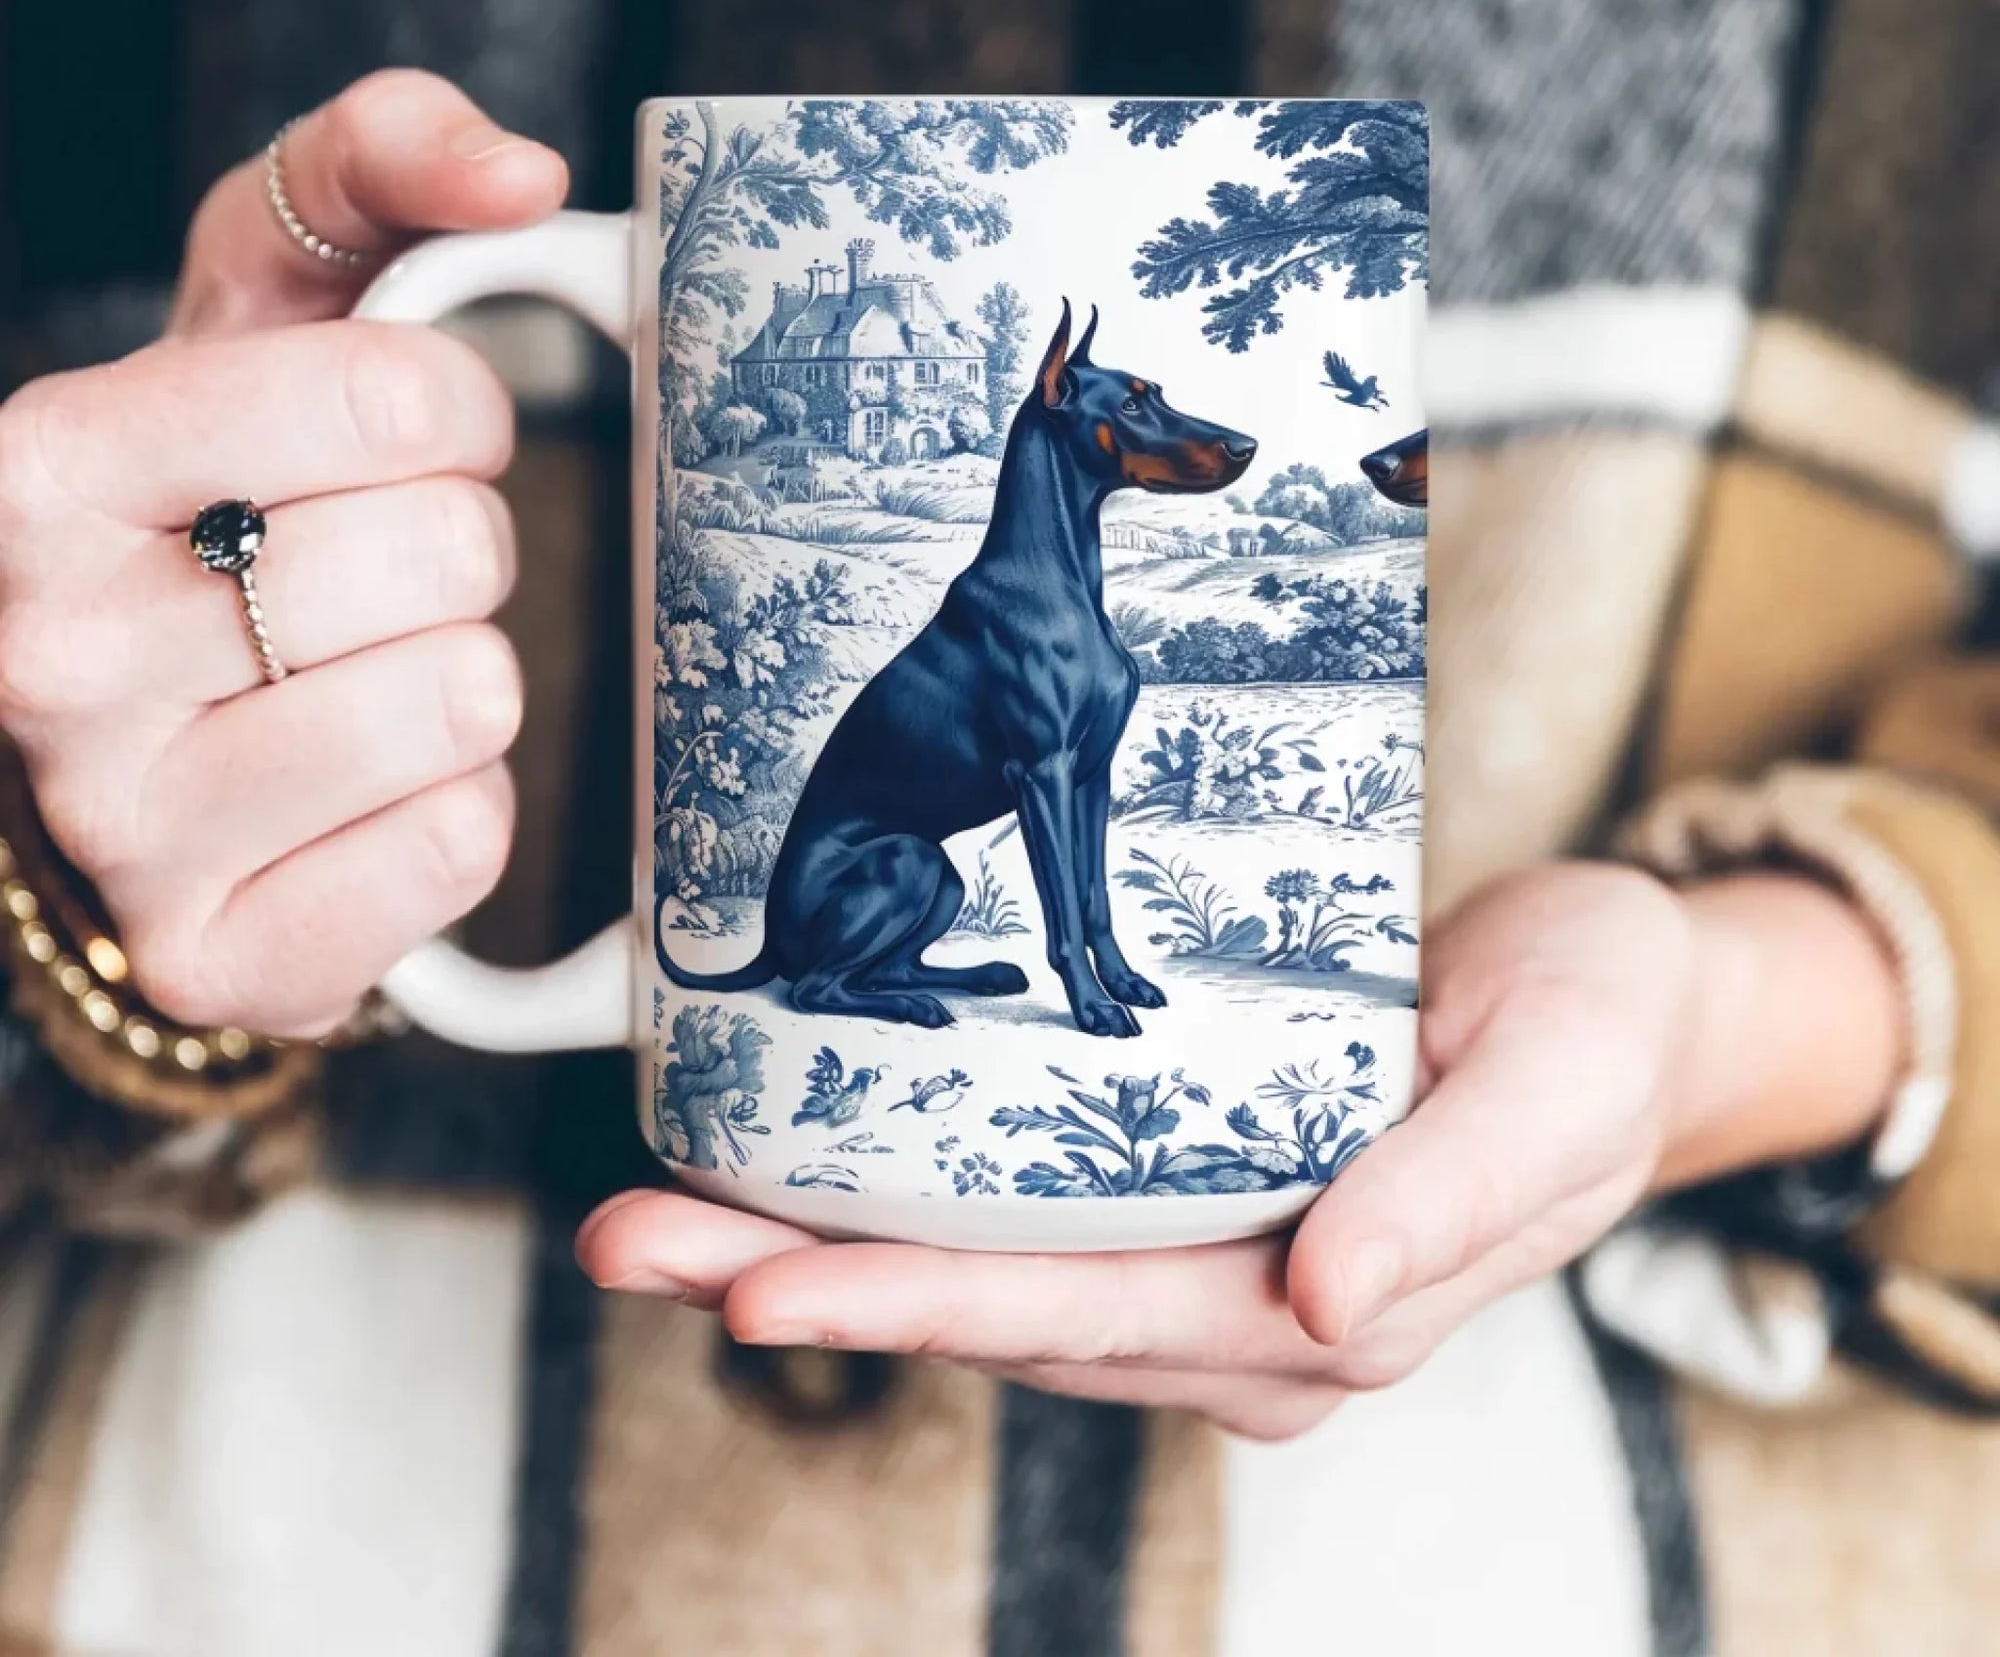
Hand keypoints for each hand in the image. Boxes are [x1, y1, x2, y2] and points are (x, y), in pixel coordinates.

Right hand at [0, 70, 567, 1035]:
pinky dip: (451, 811)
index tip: (407, 441)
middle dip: (459, 549)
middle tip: (374, 573)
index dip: (456, 413)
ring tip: (362, 677)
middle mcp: (48, 651)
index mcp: (45, 468)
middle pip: (450, 555)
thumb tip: (524, 170)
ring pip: (468, 700)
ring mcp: (123, 824)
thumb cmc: (220, 491)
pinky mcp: (220, 954)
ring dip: (461, 679)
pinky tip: (364, 791)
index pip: (398, 398)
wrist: (142, 727)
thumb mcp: (258, 297)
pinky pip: (459, 847)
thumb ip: (373, 165)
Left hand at [577, 862, 1901, 1438]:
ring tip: (656, 1219)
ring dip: (814, 1249)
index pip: (1088, 1313)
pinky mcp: (1182, 1199)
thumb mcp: (1561, 1082)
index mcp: (1325, 1312)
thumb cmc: (1599, 1027)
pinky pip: (1017, 1219)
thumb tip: (1327, 1302)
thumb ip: (1456, 1198)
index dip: (920, 1307)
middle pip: (994, 1309)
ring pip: (982, 1273)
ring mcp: (1205, 1267)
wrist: (1619, 1000)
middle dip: (804, 1285)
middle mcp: (1241, 1315)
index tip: (765, 1292)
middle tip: (632, 1247)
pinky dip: (895, 1205)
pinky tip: (792, 1172)